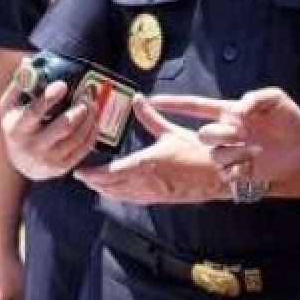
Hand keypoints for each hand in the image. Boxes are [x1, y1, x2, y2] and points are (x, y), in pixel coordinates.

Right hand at [0, 78, 97, 180]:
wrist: (21, 163)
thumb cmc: (17, 126)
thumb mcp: (9, 107)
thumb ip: (18, 85)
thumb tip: (28, 62)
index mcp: (17, 128)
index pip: (35, 112)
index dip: (49, 97)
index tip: (63, 84)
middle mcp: (32, 146)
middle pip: (63, 126)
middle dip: (80, 108)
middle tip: (87, 95)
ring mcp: (48, 159)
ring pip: (77, 137)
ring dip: (90, 118)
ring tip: (93, 104)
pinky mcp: (62, 167)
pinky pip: (84, 148)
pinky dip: (92, 132)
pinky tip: (94, 120)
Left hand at [74, 96, 228, 203]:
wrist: (219, 176)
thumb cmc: (198, 153)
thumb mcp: (172, 131)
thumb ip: (150, 117)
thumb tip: (137, 99)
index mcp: (145, 164)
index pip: (110, 173)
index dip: (92, 174)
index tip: (80, 171)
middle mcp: (145, 182)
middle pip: (110, 188)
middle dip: (94, 183)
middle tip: (82, 177)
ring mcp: (152, 194)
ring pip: (120, 196)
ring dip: (105, 191)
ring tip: (95, 184)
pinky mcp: (160, 199)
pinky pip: (133, 200)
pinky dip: (120, 195)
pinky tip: (118, 191)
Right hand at [151, 87, 299, 182]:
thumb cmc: (290, 116)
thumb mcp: (275, 98)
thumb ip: (256, 98)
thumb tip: (240, 108)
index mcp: (229, 112)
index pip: (196, 107)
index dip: (174, 103)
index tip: (151, 100)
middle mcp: (226, 132)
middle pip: (204, 134)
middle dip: (220, 135)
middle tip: (243, 135)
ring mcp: (232, 152)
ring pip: (216, 155)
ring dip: (235, 153)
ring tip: (257, 150)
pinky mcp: (241, 170)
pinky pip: (228, 172)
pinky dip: (239, 170)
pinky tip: (253, 166)